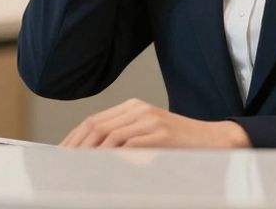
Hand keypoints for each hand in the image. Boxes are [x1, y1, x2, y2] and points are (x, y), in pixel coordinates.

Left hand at [60, 98, 249, 148]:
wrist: (215, 140)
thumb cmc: (181, 144)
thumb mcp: (149, 135)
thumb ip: (124, 139)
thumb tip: (93, 154)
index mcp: (133, 107)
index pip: (94, 120)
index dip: (73, 138)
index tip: (60, 155)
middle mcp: (139, 110)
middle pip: (96, 125)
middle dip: (76, 146)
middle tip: (63, 164)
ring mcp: (150, 121)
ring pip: (109, 135)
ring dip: (90, 153)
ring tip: (77, 168)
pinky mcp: (161, 135)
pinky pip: (129, 145)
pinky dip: (111, 156)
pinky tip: (101, 167)